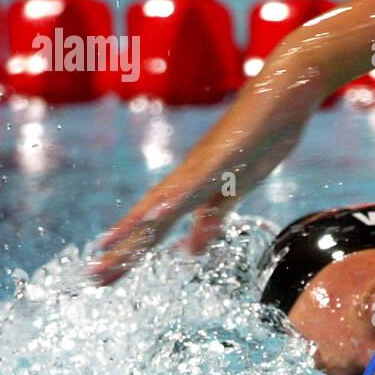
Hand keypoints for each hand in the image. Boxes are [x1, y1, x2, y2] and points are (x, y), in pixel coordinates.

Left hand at [87, 80, 312, 284]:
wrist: (280, 97)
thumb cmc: (260, 141)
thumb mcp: (235, 191)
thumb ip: (211, 219)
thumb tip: (190, 252)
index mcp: (190, 189)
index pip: (153, 227)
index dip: (129, 250)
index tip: (105, 274)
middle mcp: (187, 178)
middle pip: (149, 220)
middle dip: (123, 250)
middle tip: (95, 277)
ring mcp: (201, 168)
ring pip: (163, 203)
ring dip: (135, 227)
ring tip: (108, 249)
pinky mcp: (221, 159)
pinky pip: (195, 183)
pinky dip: (173, 199)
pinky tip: (155, 214)